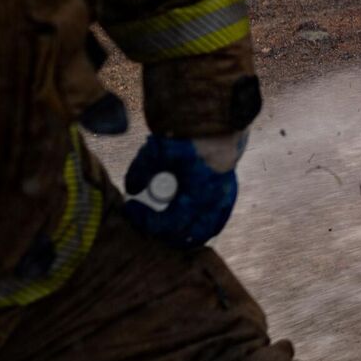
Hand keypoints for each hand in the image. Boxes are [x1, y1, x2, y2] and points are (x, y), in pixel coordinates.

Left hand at [121, 132, 245, 247]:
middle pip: (183, 235)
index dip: (144, 220)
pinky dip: (201, 227)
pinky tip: (188, 222)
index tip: (130, 206)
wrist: (220, 124)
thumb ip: (140, 170)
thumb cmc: (189, 137)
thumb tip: (132, 189)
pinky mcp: (229, 195)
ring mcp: (224, 202)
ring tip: (164, 223)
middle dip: (161, 231)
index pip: (165, 224)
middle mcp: (212, 206)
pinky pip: (216, 222)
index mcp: (196, 198)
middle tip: (145, 219)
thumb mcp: (157, 151)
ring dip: (182, 233)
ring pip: (203, 232)